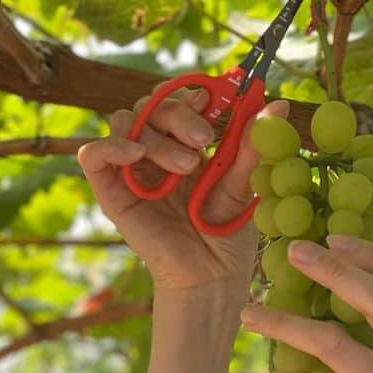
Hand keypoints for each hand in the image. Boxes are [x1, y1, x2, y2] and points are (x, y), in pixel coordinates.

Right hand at [76, 88, 291, 301]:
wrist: (209, 277)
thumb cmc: (226, 236)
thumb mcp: (243, 185)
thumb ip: (252, 145)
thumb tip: (280, 104)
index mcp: (186, 144)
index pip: (177, 99)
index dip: (190, 95)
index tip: (211, 105)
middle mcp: (156, 151)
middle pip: (151, 104)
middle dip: (178, 115)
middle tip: (204, 140)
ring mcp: (131, 170)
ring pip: (126, 122)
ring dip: (156, 136)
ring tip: (186, 167)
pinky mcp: (111, 193)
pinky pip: (93, 155)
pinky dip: (111, 146)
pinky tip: (137, 155)